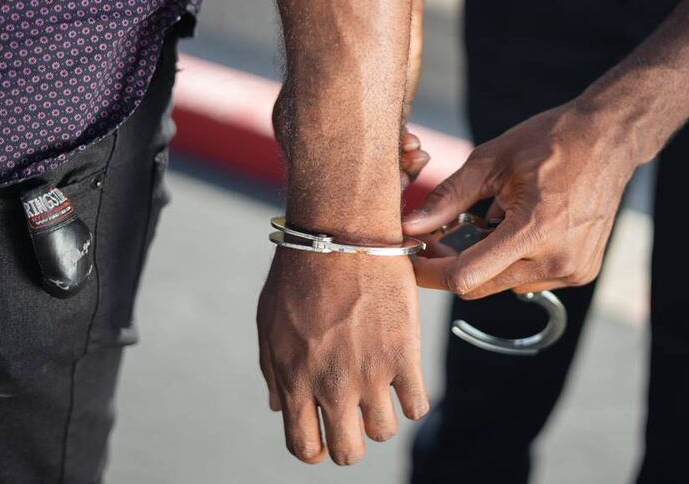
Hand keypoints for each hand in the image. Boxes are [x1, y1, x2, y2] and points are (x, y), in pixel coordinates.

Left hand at [257, 249, 428, 464]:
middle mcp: (332, 385)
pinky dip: (413, 400)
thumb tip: (278, 407)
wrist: (342, 236)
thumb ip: (274, 372)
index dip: (316, 449)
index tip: (325, 437)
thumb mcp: (270, 325)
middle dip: (350, 442)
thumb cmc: (300, 275)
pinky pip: (418, 406)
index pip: (305, 447)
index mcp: (294, 381)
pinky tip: (405, 378)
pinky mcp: (404, 355)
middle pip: (347, 452)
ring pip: (384, 431)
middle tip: (355, 418)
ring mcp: (370, 373)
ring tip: (380, 388)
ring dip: (381, 416)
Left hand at [403, 99, 637, 298]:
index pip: (465, 276)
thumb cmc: (551, 141)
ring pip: (504, 284)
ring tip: (494, 220)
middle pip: (480, 285)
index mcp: (534, 230)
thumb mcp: (491, 161)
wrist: (608, 140)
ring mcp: (573, 270)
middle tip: (437, 238)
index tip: (410, 259)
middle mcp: (557, 259)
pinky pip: (530, 279)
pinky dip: (515, 260)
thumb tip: (411, 225)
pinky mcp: (581, 272)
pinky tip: (524, 227)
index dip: (429, 273)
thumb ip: (448, 197)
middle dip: (452, 266)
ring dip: (487, 262)